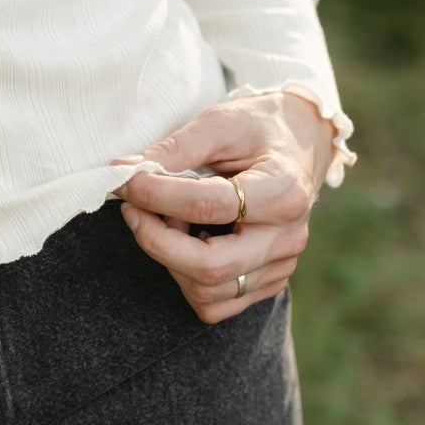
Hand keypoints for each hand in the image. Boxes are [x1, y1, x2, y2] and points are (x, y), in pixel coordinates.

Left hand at [108, 90, 336, 323]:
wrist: (300, 143)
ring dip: (169, 258)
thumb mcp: (218, 122)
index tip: (124, 180)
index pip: (207, 206)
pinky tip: (186, 239)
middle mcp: (287, 238)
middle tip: (130, 209)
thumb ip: (175, 149)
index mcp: (282, 192)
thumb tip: (125, 171)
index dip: (155, 195)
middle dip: (156, 241)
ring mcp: (281, 266)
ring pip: (208, 291)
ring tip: (165, 218)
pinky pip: (216, 302)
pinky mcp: (269, 283)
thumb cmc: (258, 128)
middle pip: (209, 266)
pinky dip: (186, 276)